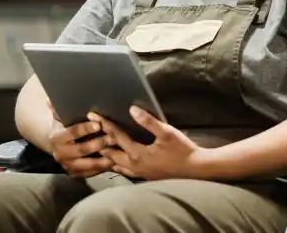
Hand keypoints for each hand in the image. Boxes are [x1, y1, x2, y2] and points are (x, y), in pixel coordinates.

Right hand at [47, 100, 113, 178]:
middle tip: (113, 138)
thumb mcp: (60, 119)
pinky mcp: (76, 175)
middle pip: (81, 149)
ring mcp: (68, 166)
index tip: (98, 124)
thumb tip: (49, 101)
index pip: (71, 133)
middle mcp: (60, 154)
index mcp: (56, 139)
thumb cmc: (64, 128)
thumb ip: (58, 110)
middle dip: (98, 144)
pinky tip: (115, 163)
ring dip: (103, 159)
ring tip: (117, 153)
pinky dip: (103, 169)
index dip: (85, 129)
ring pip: (87, 164)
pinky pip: (91, 173)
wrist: (58, 147)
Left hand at [89, 107, 205, 180]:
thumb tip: (132, 109)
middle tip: (91, 132)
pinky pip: (125, 170)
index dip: (105, 124)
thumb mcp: (167, 133)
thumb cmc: (182, 151)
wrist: (195, 170)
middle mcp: (135, 165)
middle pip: (111, 153)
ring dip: (107, 155)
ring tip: (98, 148)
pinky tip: (118, 161)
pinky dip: (117, 164)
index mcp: (138, 153)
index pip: (116, 136)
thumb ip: (149, 122)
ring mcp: (139, 172)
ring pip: (116, 164)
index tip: (93, 115)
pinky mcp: (145, 176)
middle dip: (100, 141)